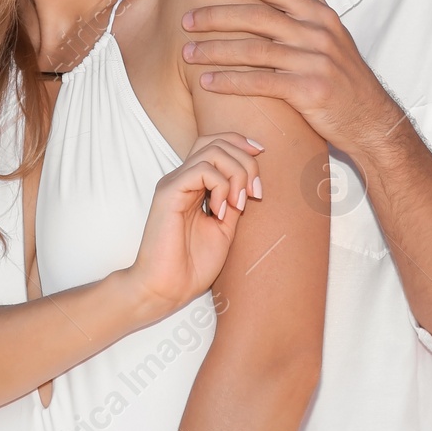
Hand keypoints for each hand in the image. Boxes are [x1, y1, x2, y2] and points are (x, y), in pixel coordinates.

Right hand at [124, 133, 262, 319]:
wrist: (169, 289)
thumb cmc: (193, 265)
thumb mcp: (224, 228)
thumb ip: (234, 202)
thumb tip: (250, 182)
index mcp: (193, 184)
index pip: (215, 143)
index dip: (241, 143)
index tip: (262, 158)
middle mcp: (181, 178)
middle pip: (216, 141)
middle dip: (246, 160)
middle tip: (255, 193)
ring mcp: (174, 183)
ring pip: (212, 151)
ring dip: (236, 174)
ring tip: (238, 205)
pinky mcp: (168, 193)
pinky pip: (201, 170)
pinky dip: (221, 186)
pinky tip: (220, 211)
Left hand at [181, 0, 403, 157]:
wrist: (370, 118)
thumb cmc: (342, 71)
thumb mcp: (330, 25)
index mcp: (319, 14)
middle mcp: (318, 33)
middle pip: (257, 16)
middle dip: (216, 16)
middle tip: (186, 20)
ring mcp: (315, 62)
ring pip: (254, 50)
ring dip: (215, 51)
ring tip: (187, 53)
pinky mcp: (310, 91)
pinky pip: (261, 83)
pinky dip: (230, 81)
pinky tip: (206, 83)